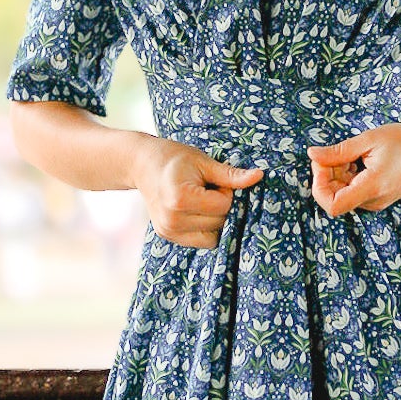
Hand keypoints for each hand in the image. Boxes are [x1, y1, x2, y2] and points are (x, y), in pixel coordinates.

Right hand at [136, 137, 263, 247]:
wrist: (142, 164)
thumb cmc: (175, 158)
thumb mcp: (203, 161)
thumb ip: (230, 175)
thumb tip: (258, 176)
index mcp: (180, 199)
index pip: (223, 206)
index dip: (224, 192)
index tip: (212, 181)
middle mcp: (172, 219)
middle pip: (219, 222)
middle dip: (220, 206)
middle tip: (206, 189)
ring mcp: (169, 231)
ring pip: (213, 236)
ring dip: (214, 219)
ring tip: (200, 200)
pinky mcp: (168, 236)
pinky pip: (202, 241)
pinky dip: (206, 228)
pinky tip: (195, 211)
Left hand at [307, 124, 400, 218]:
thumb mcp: (371, 139)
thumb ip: (339, 150)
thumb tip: (312, 155)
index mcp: (371, 188)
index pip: (332, 205)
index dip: (319, 185)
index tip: (322, 163)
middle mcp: (373, 201)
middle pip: (334, 197)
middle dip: (326, 174)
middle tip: (334, 151)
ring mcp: (376, 201)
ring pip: (342, 194)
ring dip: (337, 174)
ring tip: (353, 153)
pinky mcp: (378, 198)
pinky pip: (353, 191)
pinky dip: (348, 176)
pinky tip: (359, 160)